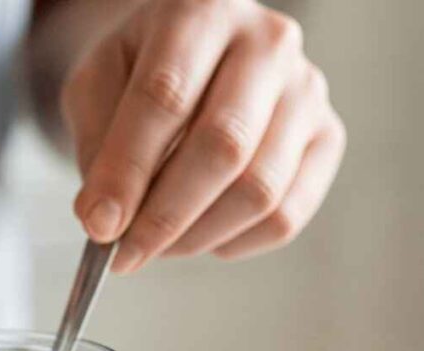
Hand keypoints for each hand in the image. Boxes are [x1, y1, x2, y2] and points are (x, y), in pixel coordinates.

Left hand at [61, 0, 344, 271]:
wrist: (194, 56)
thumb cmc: (139, 71)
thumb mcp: (96, 87)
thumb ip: (96, 146)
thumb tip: (104, 221)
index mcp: (200, 10)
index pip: (164, 97)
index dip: (128, 171)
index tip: (100, 227)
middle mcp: (268, 42)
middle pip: (223, 146)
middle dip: (165, 216)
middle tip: (125, 253)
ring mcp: (307, 90)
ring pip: (259, 189)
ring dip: (197, 235)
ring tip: (156, 243)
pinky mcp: (327, 137)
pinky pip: (286, 215)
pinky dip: (234, 241)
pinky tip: (200, 233)